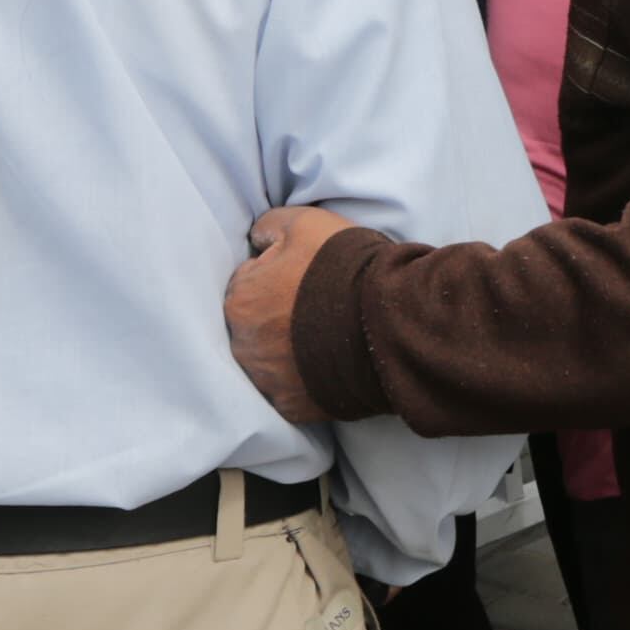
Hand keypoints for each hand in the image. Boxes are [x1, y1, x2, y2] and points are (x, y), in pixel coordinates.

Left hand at [227, 203, 357, 422]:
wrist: (390, 321)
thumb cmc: (345, 267)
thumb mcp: (306, 223)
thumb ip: (268, 225)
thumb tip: (255, 239)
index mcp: (240, 301)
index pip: (247, 284)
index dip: (277, 277)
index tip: (303, 278)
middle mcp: (243, 346)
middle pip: (253, 326)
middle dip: (276, 317)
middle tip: (315, 308)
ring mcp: (267, 380)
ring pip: (267, 361)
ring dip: (285, 351)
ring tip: (323, 337)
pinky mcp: (292, 406)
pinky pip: (289, 391)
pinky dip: (303, 381)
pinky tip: (326, 364)